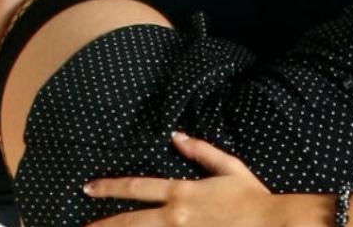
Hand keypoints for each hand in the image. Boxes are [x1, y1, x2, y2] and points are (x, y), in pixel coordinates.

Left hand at [82, 132, 277, 226]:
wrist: (273, 226)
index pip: (137, 187)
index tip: (88, 188)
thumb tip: (176, 135)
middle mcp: (175, 217)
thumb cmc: (251, 197)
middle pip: (129, 221)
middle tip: (80, 226)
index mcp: (182, 192)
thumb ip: (200, 151)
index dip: (109, 187)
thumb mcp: (228, 167)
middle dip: (101, 223)